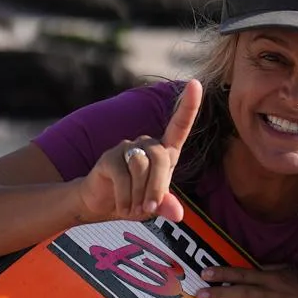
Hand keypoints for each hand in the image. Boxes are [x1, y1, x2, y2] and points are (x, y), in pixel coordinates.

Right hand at [75, 78, 202, 224]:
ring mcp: (127, 147)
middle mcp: (147, 144)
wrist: (102, 204)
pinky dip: (125, 197)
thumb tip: (177, 213)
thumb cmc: (135, 200)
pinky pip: (123, 176)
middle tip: (149, 210)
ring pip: (141, 165)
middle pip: (160, 157)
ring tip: (133, 208)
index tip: (196, 84)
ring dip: (140, 194)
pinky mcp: (109, 157)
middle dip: (157, 187)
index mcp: (164, 153)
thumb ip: (167, 206)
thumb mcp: (155, 206)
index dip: (188, 106)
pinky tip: (122, 206)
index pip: (179, 127)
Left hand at [194, 265, 297, 297]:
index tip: (206, 273)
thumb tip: (255, 267)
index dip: (224, 273)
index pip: (243, 274)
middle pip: (240, 293)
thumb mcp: (291, 270)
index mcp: (271, 279)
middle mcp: (270, 295)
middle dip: (219, 295)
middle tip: (200, 296)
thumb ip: (271, 268)